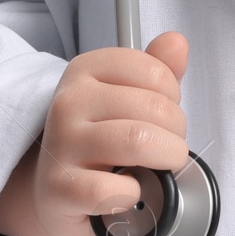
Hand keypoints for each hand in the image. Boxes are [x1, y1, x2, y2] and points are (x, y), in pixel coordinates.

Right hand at [0, 31, 189, 235]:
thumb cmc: (99, 138)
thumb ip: (156, 69)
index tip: (166, 110)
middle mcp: (69, 101)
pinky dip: (132, 192)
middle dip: (176, 132)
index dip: (173, 96)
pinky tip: (129, 189)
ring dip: (164, 159)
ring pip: (137, 141)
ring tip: (160, 166)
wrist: (57, 189)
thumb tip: (177, 43)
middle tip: (170, 145)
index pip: (153, 71)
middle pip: (152, 108)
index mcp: (86, 70)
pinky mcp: (59, 187)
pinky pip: (112, 188)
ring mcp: (61, 144)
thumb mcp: (126, 96)